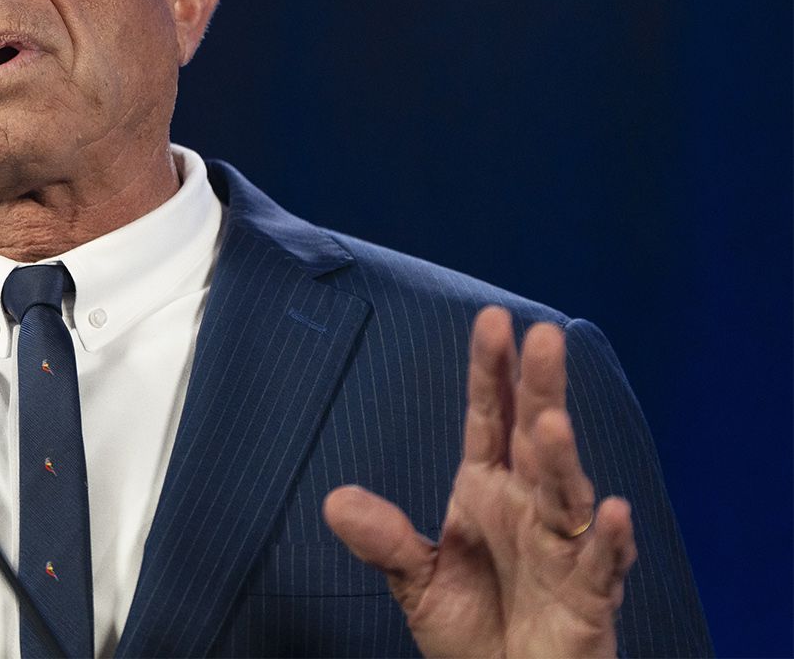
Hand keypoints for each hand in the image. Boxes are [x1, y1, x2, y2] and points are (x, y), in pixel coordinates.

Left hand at [322, 306, 637, 657]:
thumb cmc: (473, 630)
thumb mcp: (416, 581)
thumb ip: (384, 540)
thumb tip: (335, 501)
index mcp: (487, 490)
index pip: (490, 419)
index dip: (491, 372)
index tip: (492, 321)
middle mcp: (529, 508)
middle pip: (535, 437)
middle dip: (540, 388)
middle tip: (543, 335)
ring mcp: (563, 549)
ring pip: (567, 492)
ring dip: (563, 458)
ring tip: (552, 422)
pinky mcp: (588, 597)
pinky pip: (602, 565)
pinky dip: (611, 540)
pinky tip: (614, 512)